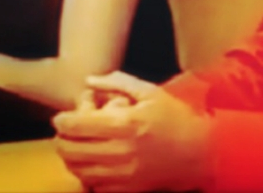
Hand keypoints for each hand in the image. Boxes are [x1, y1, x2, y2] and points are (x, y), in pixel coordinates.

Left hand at [53, 71, 213, 192]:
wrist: (201, 152)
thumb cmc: (176, 118)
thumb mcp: (150, 92)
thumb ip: (117, 82)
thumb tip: (89, 81)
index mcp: (126, 124)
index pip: (77, 126)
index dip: (62, 121)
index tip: (61, 118)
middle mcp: (121, 151)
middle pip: (71, 150)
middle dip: (62, 139)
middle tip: (66, 133)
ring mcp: (124, 174)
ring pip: (78, 170)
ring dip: (71, 158)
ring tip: (76, 147)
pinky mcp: (128, 189)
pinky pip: (94, 186)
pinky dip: (86, 175)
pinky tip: (92, 164)